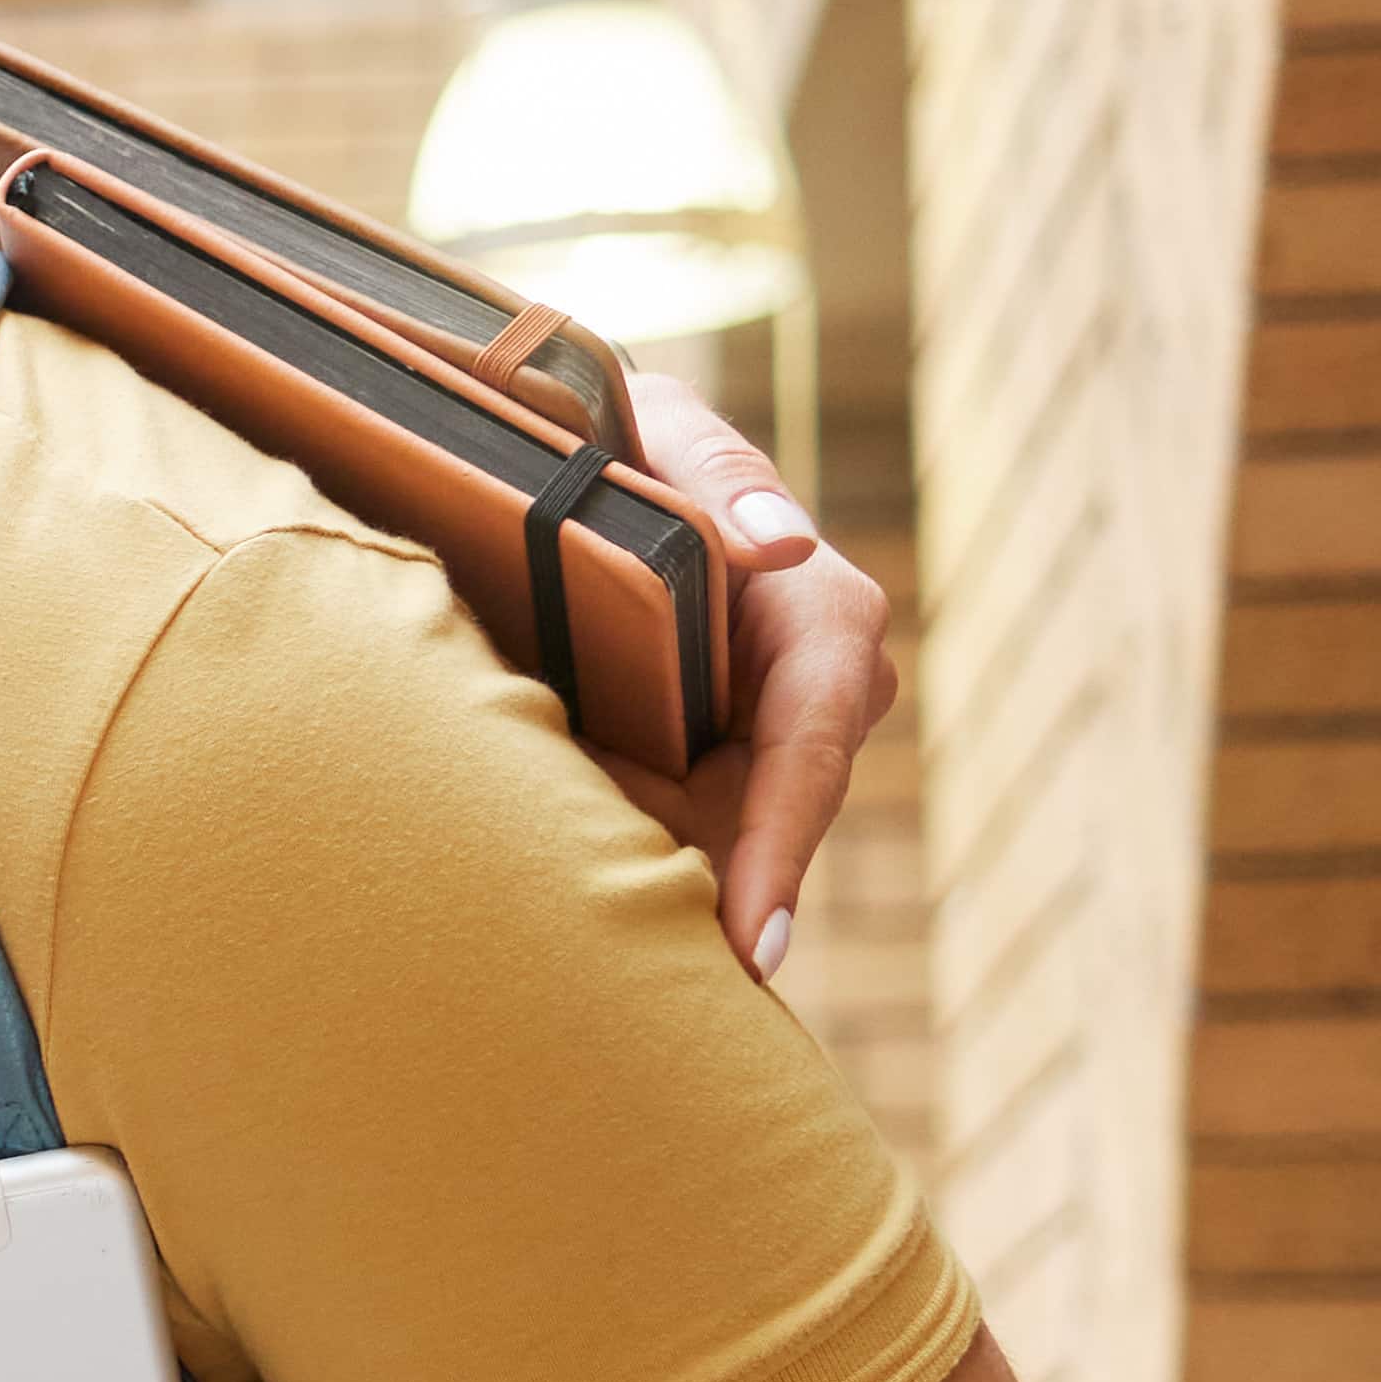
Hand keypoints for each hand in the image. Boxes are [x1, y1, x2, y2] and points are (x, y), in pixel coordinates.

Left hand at [601, 375, 889, 978]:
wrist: (588, 460)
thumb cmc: (635, 438)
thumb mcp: (670, 434)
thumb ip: (723, 480)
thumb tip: (783, 543)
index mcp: (824, 622)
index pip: (809, 756)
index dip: (779, 852)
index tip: (751, 947)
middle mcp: (817, 694)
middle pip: (754, 823)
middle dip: (684, 874)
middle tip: (604, 929)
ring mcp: (765, 736)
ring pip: (705, 836)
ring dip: (635, 856)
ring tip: (557, 869)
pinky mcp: (708, 761)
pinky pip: (670, 823)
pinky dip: (616, 838)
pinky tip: (560, 866)